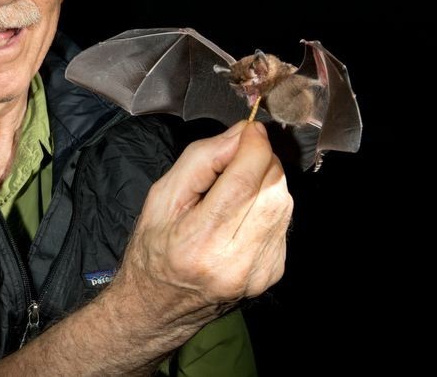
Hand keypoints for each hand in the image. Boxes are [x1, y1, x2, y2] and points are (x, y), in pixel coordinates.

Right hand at [0, 121, 291, 375]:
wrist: (156, 308)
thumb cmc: (152, 251)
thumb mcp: (161, 197)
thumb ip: (202, 159)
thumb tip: (242, 133)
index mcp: (199, 242)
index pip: (244, 181)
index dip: (254, 145)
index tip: (248, 129)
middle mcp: (234, 262)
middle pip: (273, 190)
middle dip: (262, 160)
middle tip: (239, 154)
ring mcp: (257, 272)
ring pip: (284, 203)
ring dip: (267, 181)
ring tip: (237, 183)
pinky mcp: (271, 274)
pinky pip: (283, 222)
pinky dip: (268, 205)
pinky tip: (243, 211)